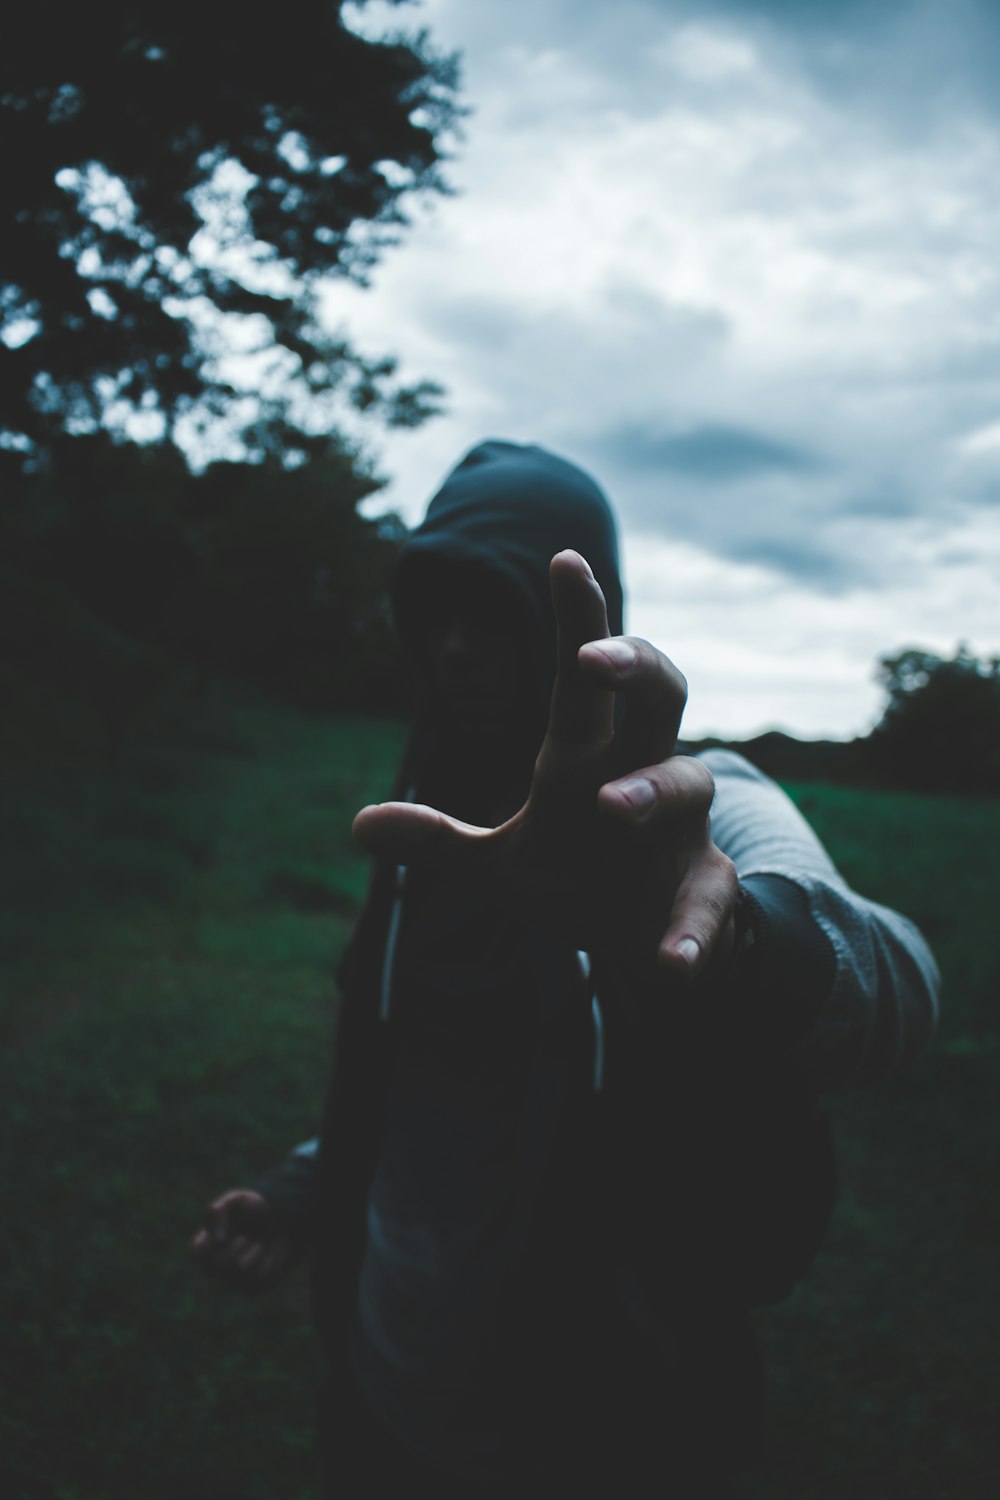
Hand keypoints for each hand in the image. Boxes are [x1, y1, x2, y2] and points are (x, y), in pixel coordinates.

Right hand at [190, 1189, 298, 1295]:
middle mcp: (216, 1264)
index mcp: (208, 1242)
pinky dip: (264, 1263)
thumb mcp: (237, 1200)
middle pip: (212, 1267)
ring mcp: (232, 1278)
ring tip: (259, 1245)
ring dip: (252, 1253)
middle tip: (245, 1238)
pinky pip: (254, 1281)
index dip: (206, 1246)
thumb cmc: (256, 1210)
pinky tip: (268, 1257)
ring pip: (235, 1272)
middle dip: (232, 1250)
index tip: (223, 1236)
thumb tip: (218, 1241)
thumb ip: (219, 1211)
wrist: (286, 1222)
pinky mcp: (251, 1288)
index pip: (195, 1252)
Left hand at [353, 550, 737, 985]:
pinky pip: (710, 897)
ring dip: (651, 788)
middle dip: (634, 668)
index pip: (584, 680)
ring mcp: (679, 830)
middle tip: (594, 660)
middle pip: (659, 697)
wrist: (638, 943)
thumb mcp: (498, 866)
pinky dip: (692, 928)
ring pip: (687, 781)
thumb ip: (439, 843)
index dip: (579, 619)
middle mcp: (641, 773)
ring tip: (610, 806)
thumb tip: (359, 824)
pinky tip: (669, 965)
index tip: (563, 559)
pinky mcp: (703, 888)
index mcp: (585, 758)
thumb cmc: (574, 878)